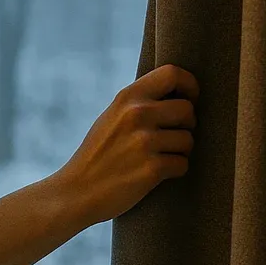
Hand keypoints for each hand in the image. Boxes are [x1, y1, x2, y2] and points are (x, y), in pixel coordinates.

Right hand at [52, 63, 199, 227]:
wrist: (76, 191)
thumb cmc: (98, 155)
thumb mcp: (111, 117)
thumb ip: (139, 103)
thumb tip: (181, 94)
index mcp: (126, 97)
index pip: (173, 73)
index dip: (189, 85)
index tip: (188, 99)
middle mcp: (136, 115)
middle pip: (187, 109)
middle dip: (186, 125)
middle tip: (171, 137)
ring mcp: (144, 142)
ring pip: (188, 140)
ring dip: (179, 151)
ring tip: (157, 157)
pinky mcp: (152, 169)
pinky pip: (183, 164)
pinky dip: (173, 171)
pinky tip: (153, 173)